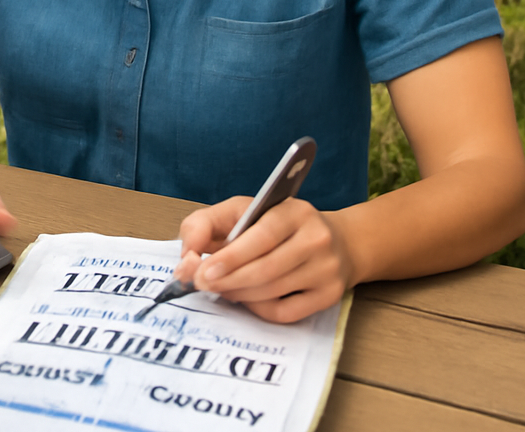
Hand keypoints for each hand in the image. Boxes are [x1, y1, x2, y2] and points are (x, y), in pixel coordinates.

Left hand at [175, 196, 353, 322]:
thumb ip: (205, 224)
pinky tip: (247, 298)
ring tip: (221, 288)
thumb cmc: (277, 226)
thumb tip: (187, 255)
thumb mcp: (241, 211)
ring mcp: (327, 269)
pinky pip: (286, 312)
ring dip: (239, 294)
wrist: (337, 241)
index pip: (262, 236)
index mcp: (293, 211)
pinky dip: (259, 309)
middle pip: (266, 268)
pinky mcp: (330, 295)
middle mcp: (316, 238)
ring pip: (273, 291)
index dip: (231, 256)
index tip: (202, 271)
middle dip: (228, 279)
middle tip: (201, 284)